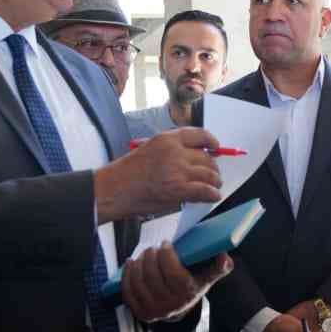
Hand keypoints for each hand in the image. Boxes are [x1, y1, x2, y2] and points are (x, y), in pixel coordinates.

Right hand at [94, 128, 222, 221]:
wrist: (114, 189)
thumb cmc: (128, 172)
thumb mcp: (149, 147)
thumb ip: (172, 149)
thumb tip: (198, 155)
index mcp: (167, 138)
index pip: (200, 135)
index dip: (212, 142)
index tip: (216, 148)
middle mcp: (175, 151)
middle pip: (207, 158)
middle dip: (213, 168)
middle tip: (214, 175)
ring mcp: (177, 170)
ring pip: (209, 175)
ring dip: (215, 182)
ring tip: (214, 186)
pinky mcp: (178, 189)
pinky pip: (205, 191)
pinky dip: (212, 194)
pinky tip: (212, 196)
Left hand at [120, 242, 232, 322]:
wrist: (180, 308)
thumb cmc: (193, 285)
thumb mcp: (208, 277)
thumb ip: (219, 267)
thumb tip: (225, 257)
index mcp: (187, 294)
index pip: (173, 273)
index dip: (166, 256)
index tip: (165, 244)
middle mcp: (170, 306)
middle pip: (153, 276)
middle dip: (150, 257)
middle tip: (152, 248)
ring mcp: (154, 311)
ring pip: (139, 282)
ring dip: (138, 264)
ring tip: (143, 254)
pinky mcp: (141, 313)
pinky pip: (129, 292)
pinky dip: (127, 275)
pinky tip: (131, 263)